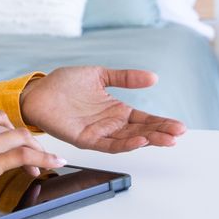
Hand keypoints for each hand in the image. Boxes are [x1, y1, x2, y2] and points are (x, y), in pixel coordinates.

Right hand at [0, 110, 66, 201]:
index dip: (10, 130)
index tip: (15, 140)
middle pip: (13, 127)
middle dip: (27, 140)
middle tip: (33, 155)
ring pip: (23, 139)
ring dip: (38, 151)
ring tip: (48, 163)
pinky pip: (24, 156)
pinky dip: (43, 159)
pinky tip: (53, 164)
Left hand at [19, 66, 186, 152]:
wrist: (38, 91)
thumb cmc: (65, 83)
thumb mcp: (100, 75)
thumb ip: (126, 77)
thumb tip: (153, 77)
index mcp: (116, 110)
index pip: (144, 119)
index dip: (162, 123)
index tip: (180, 126)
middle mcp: (110, 124)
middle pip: (141, 132)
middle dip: (160, 134)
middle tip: (178, 135)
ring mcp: (98, 132)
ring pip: (128, 140)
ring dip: (147, 140)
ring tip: (166, 140)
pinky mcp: (84, 138)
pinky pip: (107, 144)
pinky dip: (124, 144)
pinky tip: (138, 141)